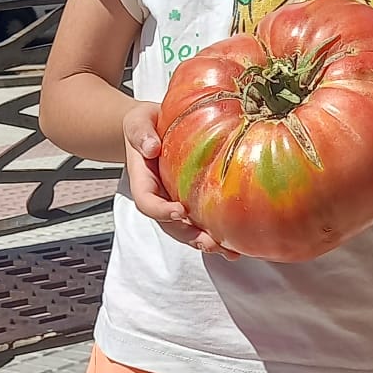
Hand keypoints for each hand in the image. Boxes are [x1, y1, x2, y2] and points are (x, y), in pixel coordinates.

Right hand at [122, 101, 239, 258]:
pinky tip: (235, 244)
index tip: (179, 210)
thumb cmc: (144, 124)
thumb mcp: (137, 121)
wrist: (153, 127)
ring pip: (186, 229)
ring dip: (204, 242)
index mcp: (143, 180)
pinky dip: (216, 235)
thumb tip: (151, 147)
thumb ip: (140, 133)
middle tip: (209, 242)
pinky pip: (201, 221)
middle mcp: (159, 197)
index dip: (161, 210)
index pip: (147, 202)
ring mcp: (174, 201)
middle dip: (189, 236)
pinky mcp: (191, 201)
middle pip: (169, 225)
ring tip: (227, 251)